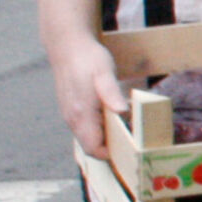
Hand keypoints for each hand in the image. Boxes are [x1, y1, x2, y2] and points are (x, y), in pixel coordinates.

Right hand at [50, 30, 127, 159]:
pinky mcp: (71, 110)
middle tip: (133, 142)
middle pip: (91, 147)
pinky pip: (85, 129)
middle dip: (111, 149)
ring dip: (106, 138)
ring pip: (88, 138)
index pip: (93, 148)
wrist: (67, 47)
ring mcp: (70, 115)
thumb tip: (122, 112)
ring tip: (127, 130)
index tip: (129, 150)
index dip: (110, 154)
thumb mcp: (105, 73)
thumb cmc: (88, 59)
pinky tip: (114, 119)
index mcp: (81, 113)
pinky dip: (99, 129)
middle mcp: (72, 118)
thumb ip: (111, 93)